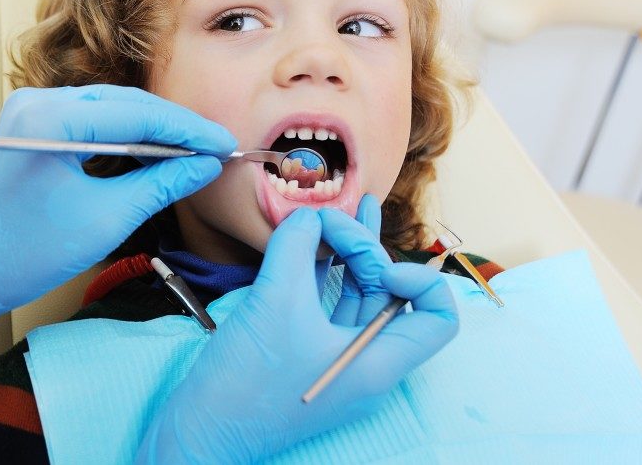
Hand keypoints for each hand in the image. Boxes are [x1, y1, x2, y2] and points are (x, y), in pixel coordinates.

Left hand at [0, 85, 236, 364]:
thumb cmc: (30, 253)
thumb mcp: (107, 220)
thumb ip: (161, 183)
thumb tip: (206, 165)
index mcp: (49, 122)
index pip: (137, 115)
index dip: (188, 130)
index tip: (225, 143)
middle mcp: (37, 101)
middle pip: (125, 103)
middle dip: (175, 126)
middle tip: (217, 146)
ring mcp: (31, 107)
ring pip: (111, 106)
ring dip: (153, 127)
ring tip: (195, 148)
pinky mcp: (32, 120)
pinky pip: (91, 117)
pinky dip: (126, 131)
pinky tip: (157, 146)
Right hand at [136, 196, 458, 462]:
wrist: (203, 429)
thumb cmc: (248, 379)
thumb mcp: (276, 298)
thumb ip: (296, 244)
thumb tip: (308, 216)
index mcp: (379, 362)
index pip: (438, 317)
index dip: (420, 280)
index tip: (379, 265)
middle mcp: (366, 362)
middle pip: (391, 295)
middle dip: (369, 251)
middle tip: (333, 223)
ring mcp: (335, 359)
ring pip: (358, 297)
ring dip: (351, 254)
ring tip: (348, 211)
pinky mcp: (306, 354)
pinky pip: (328, 306)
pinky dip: (323, 273)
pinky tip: (310, 243)